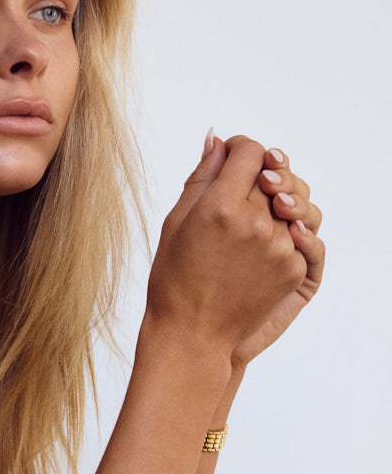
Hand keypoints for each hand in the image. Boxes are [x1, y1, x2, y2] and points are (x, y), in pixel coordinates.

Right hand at [147, 133, 323, 366]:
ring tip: (249, 222)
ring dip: (274, 205)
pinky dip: (282, 234)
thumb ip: (202, 176)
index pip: (251, 151)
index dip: (241, 149)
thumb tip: (217, 139)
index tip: (231, 159)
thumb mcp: (176, 222)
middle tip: (237, 195)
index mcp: (221, 206)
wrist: (192, 334)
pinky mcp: (295, 269)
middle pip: (273, 174)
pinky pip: (299, 233)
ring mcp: (280, 247)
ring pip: (291, 202)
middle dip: (256, 177)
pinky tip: (256, 247)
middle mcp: (255, 223)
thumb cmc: (174, 278)